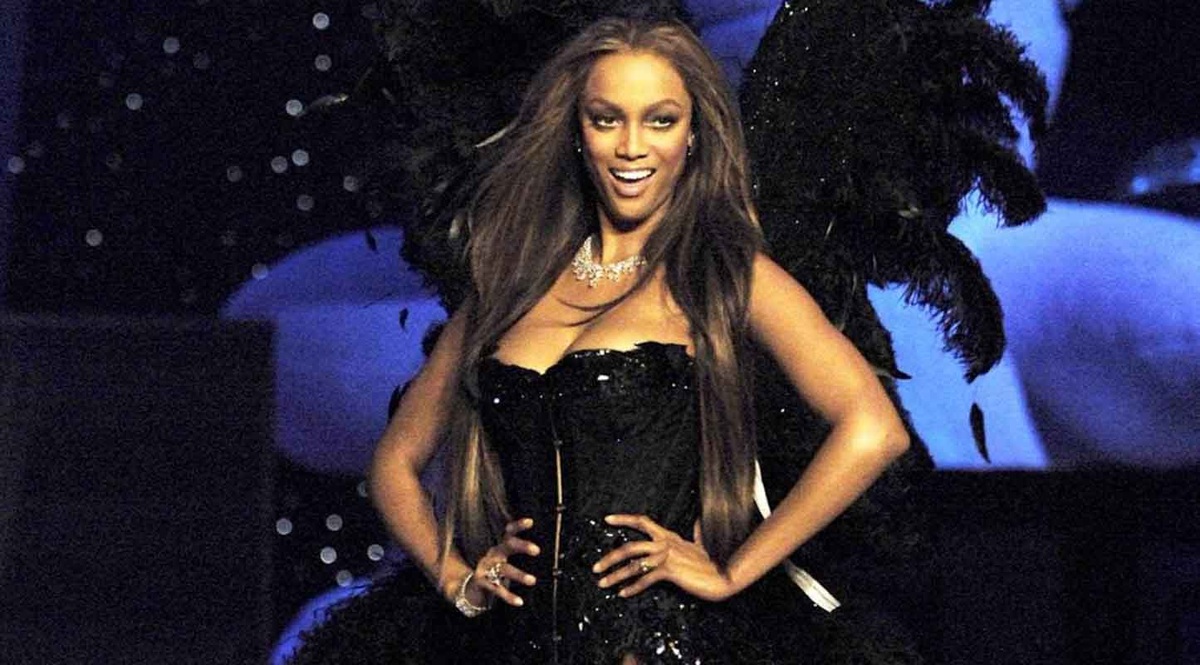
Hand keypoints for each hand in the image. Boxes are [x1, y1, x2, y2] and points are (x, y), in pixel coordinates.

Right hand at [464, 517, 539, 607]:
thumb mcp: (505, 556)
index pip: (510, 532)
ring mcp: (486, 567)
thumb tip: (544, 547)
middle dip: (521, 546)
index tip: (530, 521)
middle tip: (537, 550)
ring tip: (532, 580)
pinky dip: (509, 596)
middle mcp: (493, 554)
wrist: (473, 584)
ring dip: (519, 575)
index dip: (518, 525)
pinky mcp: (483, 582)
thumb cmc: (496, 568)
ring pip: (504, 569)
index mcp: (501, 546)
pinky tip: (519, 601)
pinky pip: (497, 590)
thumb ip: (518, 550)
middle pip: (507, 546)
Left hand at [591, 514, 737, 601]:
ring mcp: (667, 557)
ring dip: (615, 575)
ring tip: (603, 583)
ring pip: (633, 564)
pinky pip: (646, 579)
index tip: (607, 519)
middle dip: (609, 557)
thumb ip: (697, 533)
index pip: (642, 522)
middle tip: (595, 567)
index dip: (624, 519)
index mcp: (669, 536)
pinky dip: (632, 587)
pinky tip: (623, 593)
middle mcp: (665, 543)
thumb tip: (699, 521)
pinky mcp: (671, 571)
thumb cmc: (714, 561)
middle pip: (630, 546)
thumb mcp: (702, 543)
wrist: (724, 574)